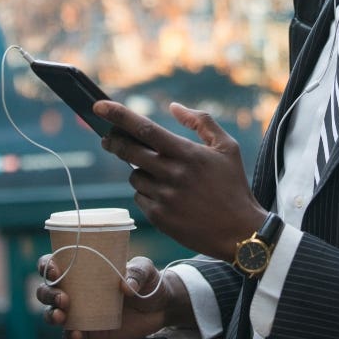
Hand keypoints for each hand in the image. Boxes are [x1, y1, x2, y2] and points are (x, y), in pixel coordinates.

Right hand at [35, 255, 191, 337]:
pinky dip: (70, 336)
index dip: (47, 265)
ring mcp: (81, 313)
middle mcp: (77, 290)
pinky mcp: (90, 332)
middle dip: (48, 294)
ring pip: (52, 314)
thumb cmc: (148, 281)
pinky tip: (77, 334)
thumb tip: (125, 287)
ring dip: (51, 315)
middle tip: (64, 299)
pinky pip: (71, 336)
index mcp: (84, 269)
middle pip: (46, 291)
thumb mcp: (146, 270)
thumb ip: (137, 273)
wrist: (160, 307)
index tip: (54, 270)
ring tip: (63, 317)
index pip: (55, 263)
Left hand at [95, 100, 266, 261]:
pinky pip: (139, 197)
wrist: (240, 232)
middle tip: (108, 137)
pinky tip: (166, 195)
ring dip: (139, 170)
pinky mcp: (159, 218)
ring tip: (161, 176)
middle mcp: (172, 175)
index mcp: (187, 154)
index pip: (145, 129)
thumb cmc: (233, 186)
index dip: (119, 115)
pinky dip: (146, 192)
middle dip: (113, 141)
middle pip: (129, 151)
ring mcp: (164, 198)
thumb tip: (173, 107)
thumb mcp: (227, 147)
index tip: (99, 105)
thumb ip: (201, 121)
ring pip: (134, 176)